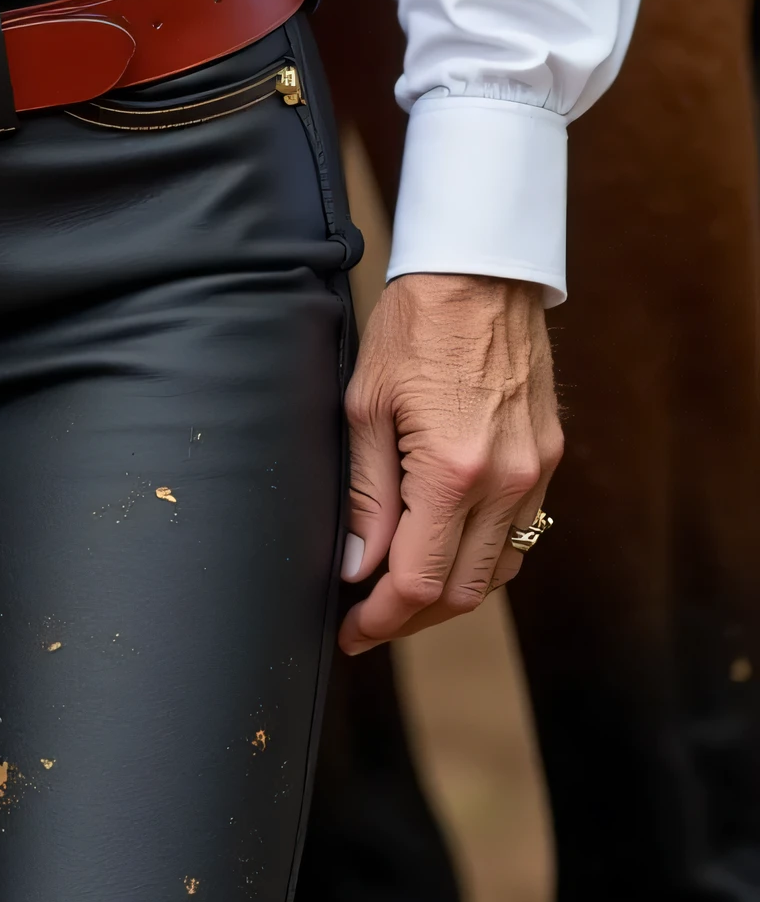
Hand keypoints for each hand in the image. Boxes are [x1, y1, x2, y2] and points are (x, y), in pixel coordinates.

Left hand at [339, 272, 561, 654]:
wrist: (480, 270)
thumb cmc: (414, 325)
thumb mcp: (367, 405)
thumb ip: (366, 495)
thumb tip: (356, 568)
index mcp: (453, 470)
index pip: (420, 582)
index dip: (381, 619)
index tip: (351, 632)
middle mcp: (506, 482)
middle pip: (461, 591)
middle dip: (411, 617)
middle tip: (367, 618)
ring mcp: (536, 472)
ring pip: (496, 571)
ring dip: (449, 593)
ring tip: (400, 591)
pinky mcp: (549, 458)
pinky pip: (520, 535)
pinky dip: (482, 556)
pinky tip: (446, 549)